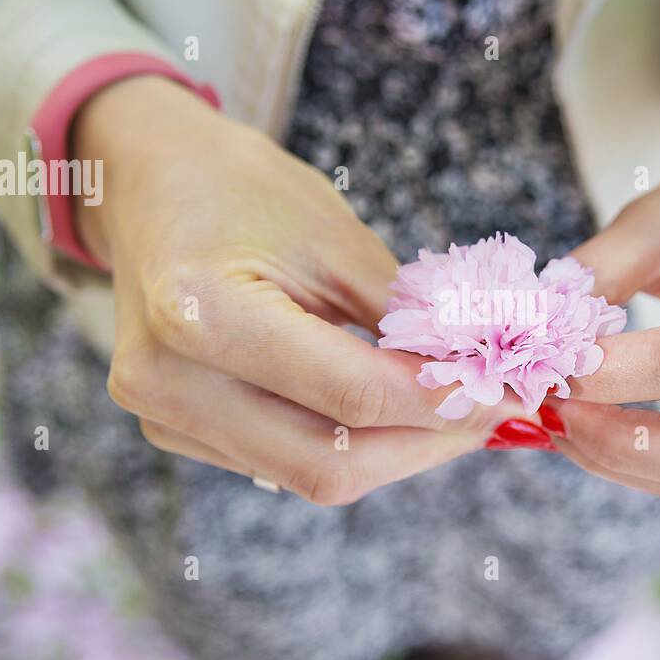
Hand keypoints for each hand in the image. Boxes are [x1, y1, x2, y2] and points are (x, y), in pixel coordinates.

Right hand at [73, 77, 509, 504]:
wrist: (151, 184)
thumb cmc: (243, 191)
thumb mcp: (336, 236)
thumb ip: (407, 317)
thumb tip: (484, 378)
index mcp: (201, 313)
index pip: (352, 395)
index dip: (443, 403)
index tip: (509, 393)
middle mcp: (167, 381)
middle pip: (331, 463)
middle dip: (428, 443)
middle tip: (492, 412)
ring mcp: (161, 415)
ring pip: (310, 475)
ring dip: (396, 452)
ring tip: (452, 409)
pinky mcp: (171, 431)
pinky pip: (281, 462)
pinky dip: (349, 445)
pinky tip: (390, 410)